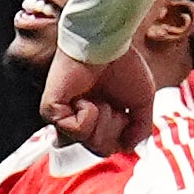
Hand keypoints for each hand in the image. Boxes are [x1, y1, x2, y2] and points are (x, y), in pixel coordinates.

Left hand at [43, 45, 157, 157]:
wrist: (106, 44)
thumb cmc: (123, 65)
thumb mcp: (142, 102)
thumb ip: (140, 129)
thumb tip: (129, 147)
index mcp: (98, 120)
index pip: (110, 147)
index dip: (123, 134)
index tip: (123, 111)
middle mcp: (78, 120)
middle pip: (100, 149)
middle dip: (113, 128)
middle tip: (111, 105)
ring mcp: (63, 117)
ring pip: (87, 143)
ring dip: (101, 121)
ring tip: (98, 99)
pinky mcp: (51, 110)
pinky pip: (75, 131)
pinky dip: (88, 116)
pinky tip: (85, 98)